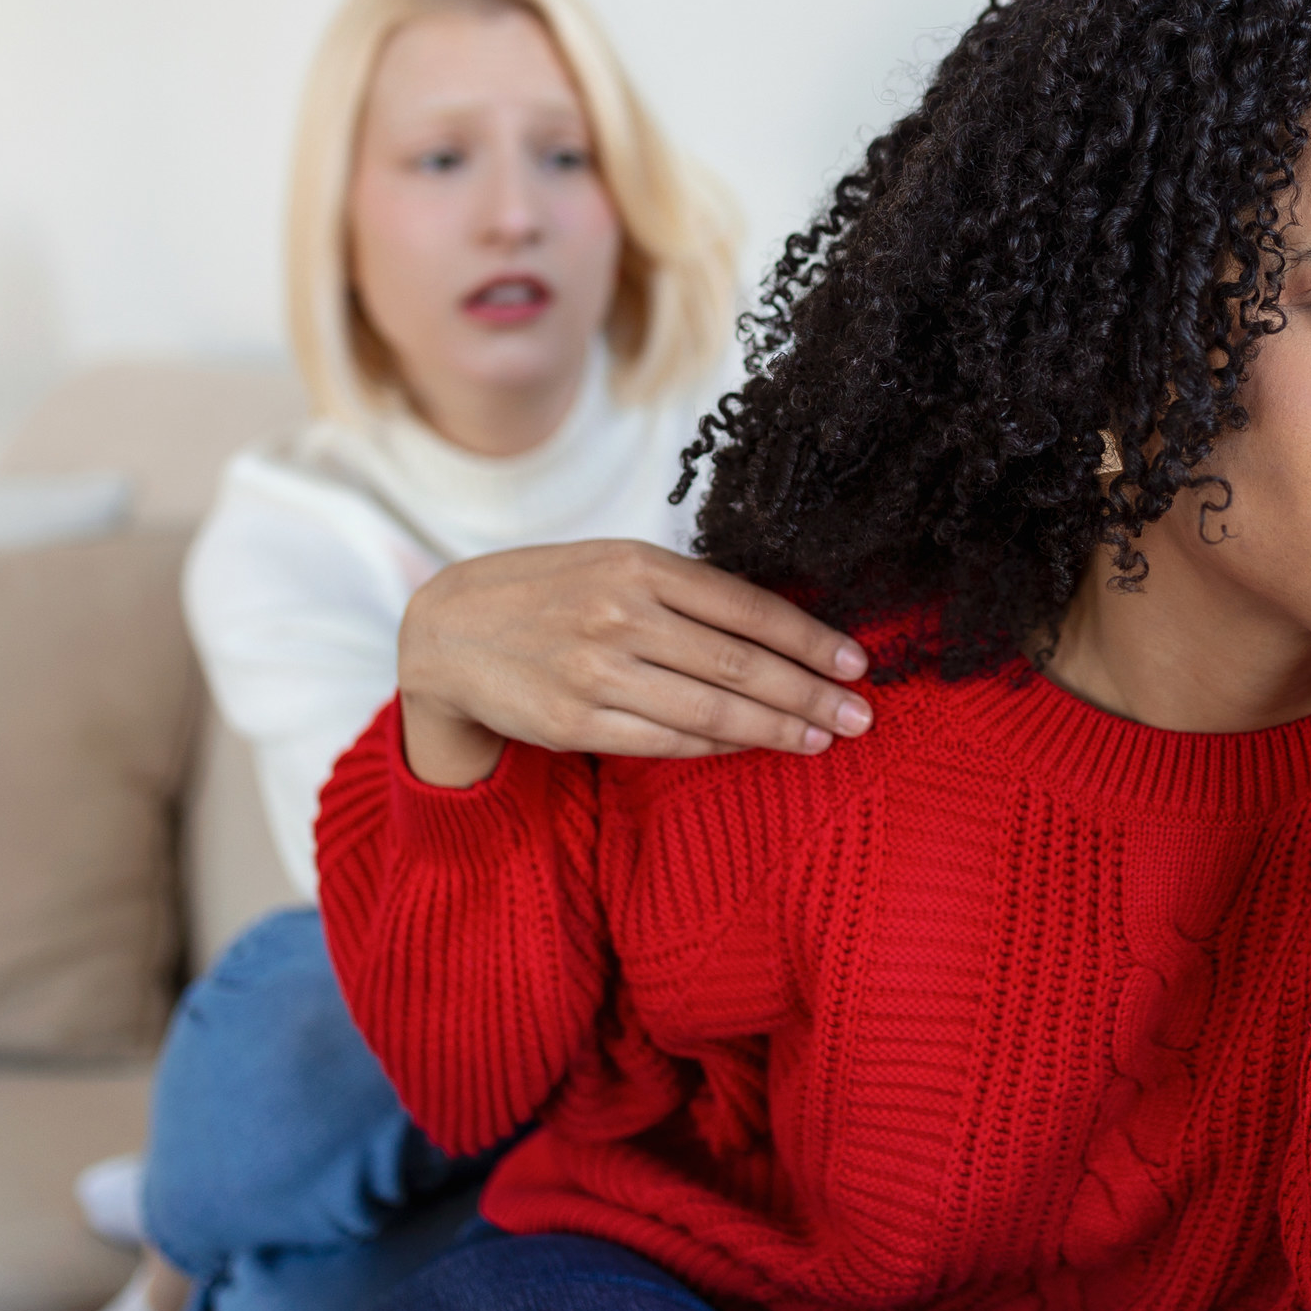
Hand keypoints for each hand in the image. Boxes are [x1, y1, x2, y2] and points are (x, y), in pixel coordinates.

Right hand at [396, 540, 870, 786]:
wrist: (448, 630)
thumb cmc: (550, 592)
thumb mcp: (612, 562)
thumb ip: (684, 588)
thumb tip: (777, 625)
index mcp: (639, 565)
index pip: (748, 607)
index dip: (810, 639)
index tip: (856, 662)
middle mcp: (621, 616)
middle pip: (741, 665)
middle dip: (811, 693)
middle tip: (863, 714)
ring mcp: (596, 673)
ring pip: (711, 712)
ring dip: (778, 729)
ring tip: (823, 737)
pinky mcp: (575, 723)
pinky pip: (667, 742)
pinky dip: (720, 748)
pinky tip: (756, 747)